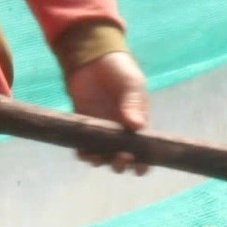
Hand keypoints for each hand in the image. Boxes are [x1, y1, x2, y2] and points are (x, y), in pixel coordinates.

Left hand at [68, 51, 148, 174]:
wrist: (93, 58)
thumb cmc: (119, 70)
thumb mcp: (131, 84)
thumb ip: (133, 104)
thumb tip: (137, 126)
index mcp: (138, 124)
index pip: (143, 149)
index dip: (143, 162)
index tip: (140, 169)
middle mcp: (120, 132)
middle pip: (122, 157)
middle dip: (122, 163)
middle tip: (120, 159)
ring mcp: (101, 130)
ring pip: (102, 155)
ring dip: (102, 161)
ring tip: (99, 159)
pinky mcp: (84, 126)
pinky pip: (83, 146)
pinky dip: (84, 154)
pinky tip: (84, 154)